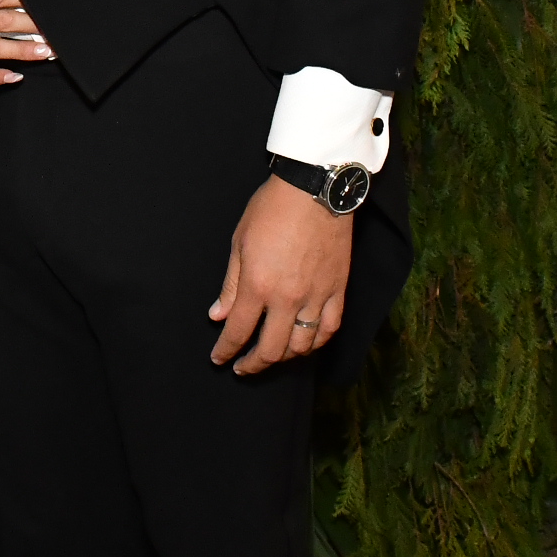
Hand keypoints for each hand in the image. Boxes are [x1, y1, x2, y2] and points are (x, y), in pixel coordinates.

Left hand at [208, 176, 352, 373]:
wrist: (315, 188)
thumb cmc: (272, 209)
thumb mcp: (240, 242)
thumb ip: (231, 285)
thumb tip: (218, 315)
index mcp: (259, 285)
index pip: (238, 331)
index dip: (225, 350)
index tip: (218, 358)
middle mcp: (288, 298)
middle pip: (270, 349)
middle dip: (252, 364)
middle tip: (241, 367)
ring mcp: (317, 296)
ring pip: (302, 345)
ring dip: (283, 357)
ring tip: (271, 355)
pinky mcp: (338, 290)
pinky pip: (329, 328)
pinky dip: (316, 342)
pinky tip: (305, 344)